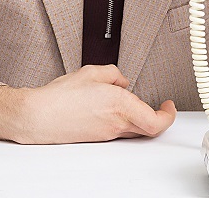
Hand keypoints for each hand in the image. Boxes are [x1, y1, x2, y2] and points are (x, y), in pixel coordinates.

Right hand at [17, 65, 175, 143]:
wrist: (39, 116)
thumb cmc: (60, 97)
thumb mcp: (91, 72)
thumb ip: (114, 73)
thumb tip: (122, 81)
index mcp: (120, 105)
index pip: (156, 120)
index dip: (168, 115)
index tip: (169, 105)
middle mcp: (117, 123)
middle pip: (150, 128)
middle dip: (158, 116)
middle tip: (160, 106)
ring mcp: (108, 133)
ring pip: (135, 129)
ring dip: (139, 117)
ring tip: (131, 101)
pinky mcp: (98, 137)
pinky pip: (120, 129)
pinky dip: (123, 119)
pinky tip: (111, 107)